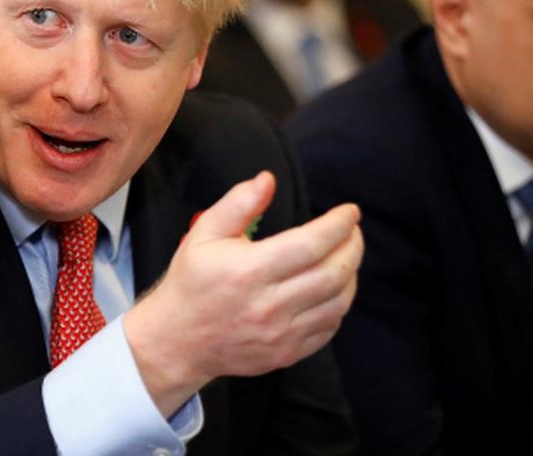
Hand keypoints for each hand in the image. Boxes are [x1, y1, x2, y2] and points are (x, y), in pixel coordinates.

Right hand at [123, 171, 362, 416]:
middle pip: (333, 273)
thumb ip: (238, 203)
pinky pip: (329, 328)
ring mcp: (281, 334)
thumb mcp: (204, 233)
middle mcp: (269, 304)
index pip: (310, 244)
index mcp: (249, 270)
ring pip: (338, 302)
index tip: (350, 212)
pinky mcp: (287, 353)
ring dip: (351, 275)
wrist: (178, 339)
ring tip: (345, 257)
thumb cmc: (191, 281)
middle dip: (353, 247)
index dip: (338, 225)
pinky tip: (332, 288)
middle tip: (353, 232)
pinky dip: (339, 304)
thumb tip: (268, 179)